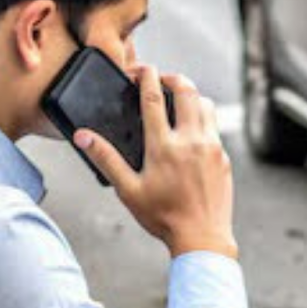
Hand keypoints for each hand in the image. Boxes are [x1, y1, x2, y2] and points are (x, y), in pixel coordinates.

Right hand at [74, 66, 236, 259]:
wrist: (202, 238)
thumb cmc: (163, 217)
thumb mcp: (127, 190)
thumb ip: (105, 159)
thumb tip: (83, 137)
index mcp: (164, 146)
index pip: (153, 98)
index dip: (146, 77)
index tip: (141, 69)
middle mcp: (191, 141)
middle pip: (186, 90)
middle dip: (172, 78)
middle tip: (160, 79)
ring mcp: (211, 147)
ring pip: (205, 104)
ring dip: (191, 95)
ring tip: (177, 100)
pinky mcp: (223, 157)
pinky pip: (214, 126)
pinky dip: (202, 118)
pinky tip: (191, 130)